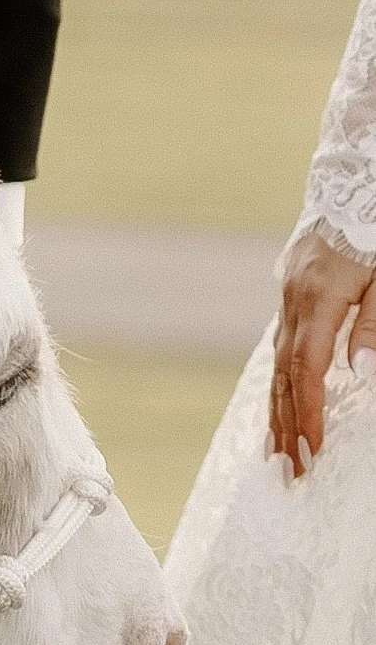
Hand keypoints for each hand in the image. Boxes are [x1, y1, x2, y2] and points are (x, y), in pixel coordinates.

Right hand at [271, 222, 375, 474]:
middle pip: (287, 376)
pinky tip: (278, 405)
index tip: (312, 451)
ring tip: (278, 453)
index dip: (309, 414)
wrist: (359, 173)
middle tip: (292, 471)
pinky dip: (278, 383)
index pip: (309, 370)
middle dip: (289, 427)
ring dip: (278, 412)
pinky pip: (279, 348)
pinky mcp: (291, 292)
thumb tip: (359, 375)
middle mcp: (296, 300)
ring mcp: (289, 296)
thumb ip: (372, 325)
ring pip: (278, 365)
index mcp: (320, 297)